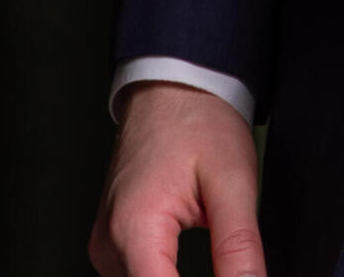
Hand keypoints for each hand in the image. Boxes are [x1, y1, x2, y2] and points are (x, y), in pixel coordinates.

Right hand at [88, 81, 264, 276]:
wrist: (171, 86)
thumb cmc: (199, 120)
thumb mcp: (233, 180)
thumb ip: (239, 245)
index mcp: (135, 228)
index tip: (233, 276)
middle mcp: (109, 243)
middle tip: (230, 267)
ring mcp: (105, 244)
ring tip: (215, 263)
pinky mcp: (110, 241)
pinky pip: (134, 274)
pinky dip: (162, 275)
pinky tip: (185, 265)